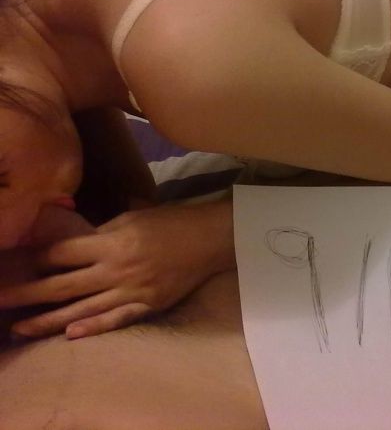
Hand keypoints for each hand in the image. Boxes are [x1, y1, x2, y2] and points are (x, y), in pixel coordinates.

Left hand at [0, 200, 234, 339]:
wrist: (209, 238)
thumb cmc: (170, 222)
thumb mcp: (132, 218)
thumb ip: (100, 233)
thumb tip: (70, 243)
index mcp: (111, 242)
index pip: (61, 255)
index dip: (34, 261)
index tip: (13, 266)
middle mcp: (117, 269)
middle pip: (62, 286)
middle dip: (26, 294)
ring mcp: (133, 291)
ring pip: (82, 309)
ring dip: (48, 320)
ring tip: (19, 328)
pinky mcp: (149, 304)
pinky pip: (117, 319)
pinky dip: (93, 328)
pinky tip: (70, 335)